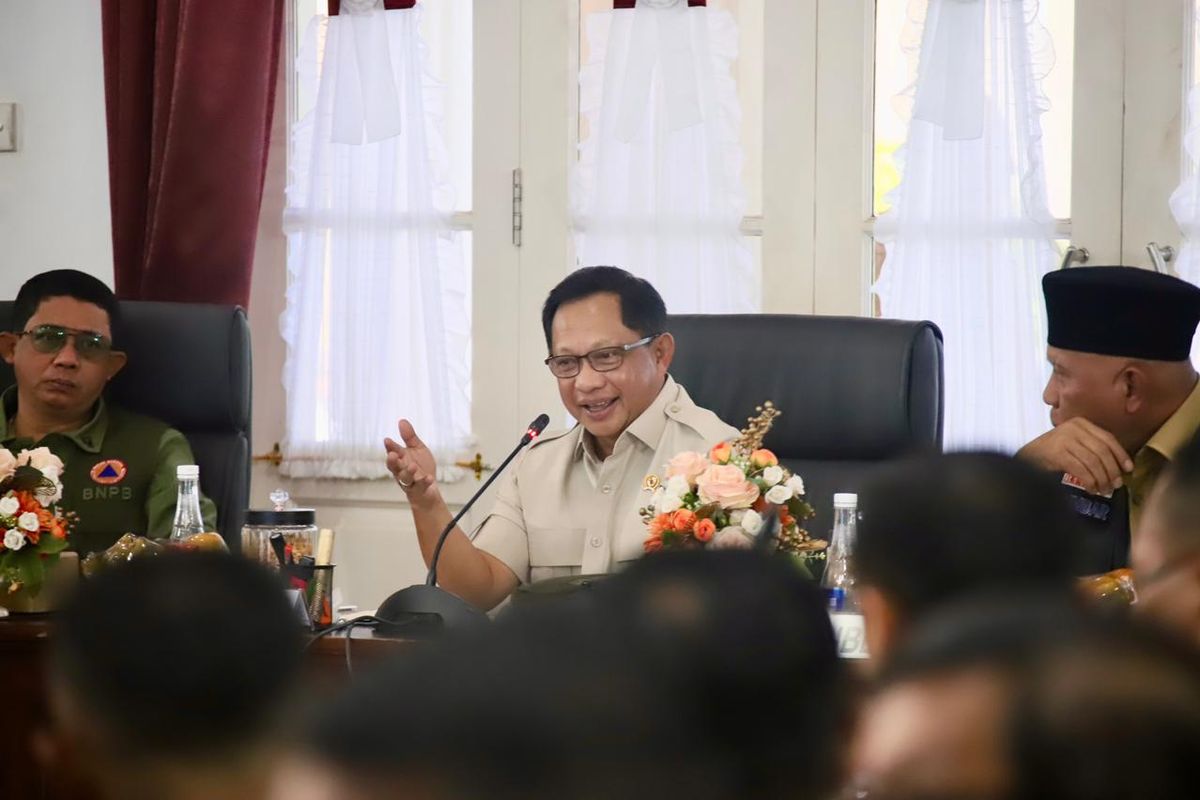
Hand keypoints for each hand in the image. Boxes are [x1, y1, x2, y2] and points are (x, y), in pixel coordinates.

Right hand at [384, 419, 439, 505]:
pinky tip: (429, 478)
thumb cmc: (421, 467)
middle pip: (394, 467)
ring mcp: (410, 481)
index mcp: (400, 459)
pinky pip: (421, 487)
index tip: (387, 440)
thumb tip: (401, 420)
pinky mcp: (420, 489)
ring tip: (412, 466)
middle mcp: (402, 471)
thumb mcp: (417, 449)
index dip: (390, 447)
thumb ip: (409, 437)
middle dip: (392, 462)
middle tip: (392, 455)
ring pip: (406, 478)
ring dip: (408, 472)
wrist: (429, 489)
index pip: (393, 452)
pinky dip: (424, 482)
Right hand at [1017, 417, 1133, 493]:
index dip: (1120, 454)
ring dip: (1102, 479)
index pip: (1107, 438)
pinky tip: (1091, 488)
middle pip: (1102, 451)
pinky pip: (1081, 469)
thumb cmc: (1053, 453)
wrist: (1025, 458)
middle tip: (1116, 485)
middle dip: (1112, 470)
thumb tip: (1120, 466)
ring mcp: (1064, 439)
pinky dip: (1090, 481)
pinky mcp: (1057, 453)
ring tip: (1104, 490)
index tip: (1128, 469)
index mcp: (1080, 422)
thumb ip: (1092, 448)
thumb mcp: (1075, 443)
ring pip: (1093, 461)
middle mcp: (1073, 427)